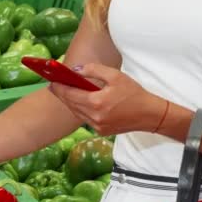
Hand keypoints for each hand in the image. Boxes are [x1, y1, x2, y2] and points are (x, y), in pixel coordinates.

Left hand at [49, 63, 167, 135]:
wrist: (149, 115)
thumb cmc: (133, 93)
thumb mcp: (115, 75)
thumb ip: (93, 70)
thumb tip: (75, 70)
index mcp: (97, 102)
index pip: (70, 94)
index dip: (59, 87)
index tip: (51, 80)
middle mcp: (94, 117)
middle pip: (70, 104)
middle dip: (61, 94)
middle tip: (54, 84)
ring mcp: (97, 126)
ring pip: (76, 112)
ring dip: (69, 102)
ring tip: (64, 91)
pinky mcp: (101, 131)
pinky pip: (85, 118)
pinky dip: (80, 109)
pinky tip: (78, 101)